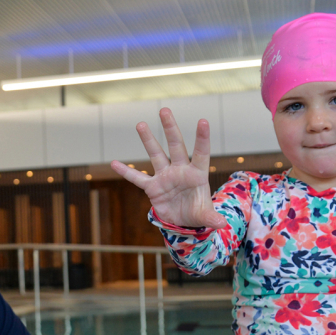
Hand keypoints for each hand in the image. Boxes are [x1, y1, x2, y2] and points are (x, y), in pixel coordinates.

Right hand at [109, 108, 225, 229]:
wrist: (182, 221)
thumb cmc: (197, 212)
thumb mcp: (204, 216)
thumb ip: (211, 217)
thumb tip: (221, 224)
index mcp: (197, 174)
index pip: (200, 153)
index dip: (202, 138)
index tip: (203, 121)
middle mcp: (180, 170)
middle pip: (176, 146)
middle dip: (170, 128)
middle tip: (164, 110)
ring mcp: (165, 176)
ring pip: (155, 154)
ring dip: (148, 140)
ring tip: (141, 124)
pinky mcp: (152, 187)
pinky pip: (137, 178)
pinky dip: (126, 172)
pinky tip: (114, 163)